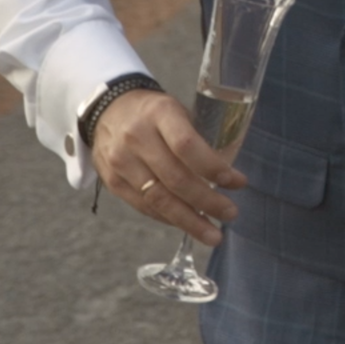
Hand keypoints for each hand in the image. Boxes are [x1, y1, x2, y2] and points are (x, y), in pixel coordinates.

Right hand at [90, 90, 246, 245]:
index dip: (213, 168)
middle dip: (207, 201)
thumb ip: (199, 138)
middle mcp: (137, 137)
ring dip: (189, 220)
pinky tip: (188, 223)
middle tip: (230, 213)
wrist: (107, 111)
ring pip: (159, 199)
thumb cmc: (153, 113)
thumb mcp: (178, 111)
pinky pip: (144, 207)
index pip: (187, 146)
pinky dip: (169, 218)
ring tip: (212, 233)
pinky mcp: (113, 181)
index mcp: (159, 113)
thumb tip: (229, 175)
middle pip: (175, 178)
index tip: (237, 182)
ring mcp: (121, 161)